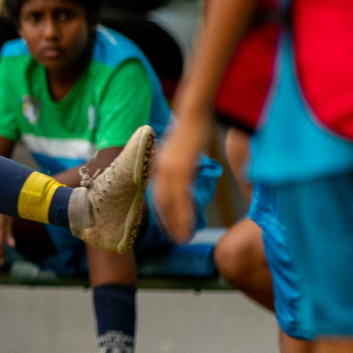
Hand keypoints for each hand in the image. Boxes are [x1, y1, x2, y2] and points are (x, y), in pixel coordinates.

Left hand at [153, 112, 211, 244]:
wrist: (194, 113)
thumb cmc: (192, 129)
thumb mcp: (181, 150)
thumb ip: (179, 164)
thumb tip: (184, 175)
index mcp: (160, 165)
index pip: (158, 195)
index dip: (163, 213)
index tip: (169, 227)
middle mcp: (160, 169)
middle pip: (161, 203)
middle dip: (168, 223)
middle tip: (176, 239)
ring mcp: (169, 169)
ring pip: (169, 204)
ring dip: (176, 223)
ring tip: (183, 238)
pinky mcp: (179, 168)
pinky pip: (180, 196)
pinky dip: (183, 212)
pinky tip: (189, 224)